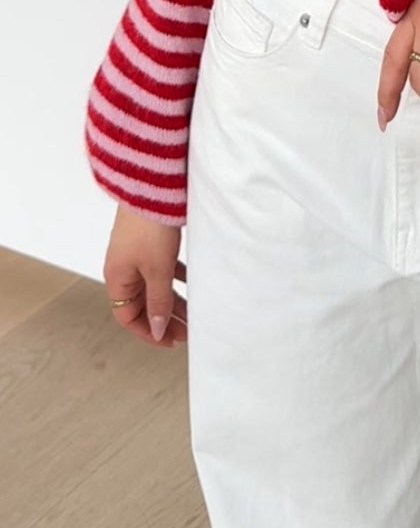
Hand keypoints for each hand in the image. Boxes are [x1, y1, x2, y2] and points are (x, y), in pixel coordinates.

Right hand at [104, 203, 187, 345]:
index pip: (128, 317)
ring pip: (154, 286)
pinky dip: (176, 277)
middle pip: (142, 303)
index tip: (170, 341)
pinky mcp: (150, 240)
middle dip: (164, 319)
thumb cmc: (149, 227)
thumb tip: (158, 329)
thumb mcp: (157, 270)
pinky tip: (193, 281)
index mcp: (117, 279)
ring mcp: (136, 253)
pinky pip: (162, 267)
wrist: (153, 186)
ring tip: (194, 312)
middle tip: (187, 331)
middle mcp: (123, 268)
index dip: (149, 332)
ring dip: (173, 299)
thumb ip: (159, 301)